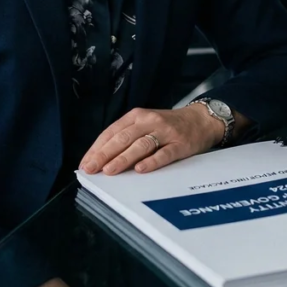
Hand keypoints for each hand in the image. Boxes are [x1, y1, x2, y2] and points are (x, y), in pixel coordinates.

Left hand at [79, 106, 222, 176]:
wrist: (200, 120)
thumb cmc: (167, 126)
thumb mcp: (145, 124)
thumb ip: (126, 137)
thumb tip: (102, 158)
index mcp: (136, 116)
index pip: (112, 132)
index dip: (97, 148)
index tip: (86, 163)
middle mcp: (148, 121)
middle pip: (123, 138)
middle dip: (104, 154)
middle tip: (92, 169)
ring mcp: (165, 132)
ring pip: (140, 145)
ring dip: (123, 158)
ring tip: (110, 171)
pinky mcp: (180, 144)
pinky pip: (164, 154)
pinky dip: (152, 162)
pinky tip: (140, 170)